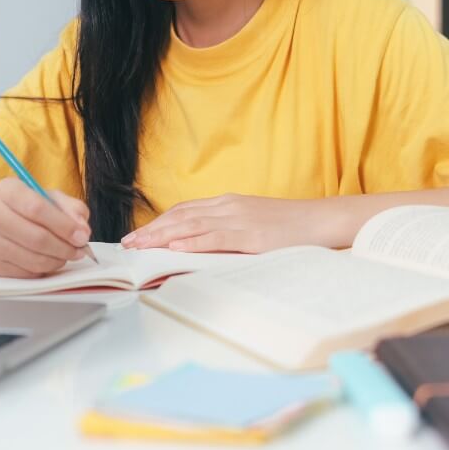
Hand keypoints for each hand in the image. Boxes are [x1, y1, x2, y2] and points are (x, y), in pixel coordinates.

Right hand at [0, 178, 91, 277]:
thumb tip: (83, 230)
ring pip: (33, 259)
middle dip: (65, 247)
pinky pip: (27, 273)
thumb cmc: (23, 208)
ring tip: (68, 255)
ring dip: (58, 260)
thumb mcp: (48, 197)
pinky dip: (45, 269)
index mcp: (7, 191)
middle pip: (37, 238)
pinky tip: (50, 260)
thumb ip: (71, 208)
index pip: (37, 209)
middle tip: (80, 251)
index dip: (64, 226)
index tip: (82, 236)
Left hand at [121, 194, 348, 252]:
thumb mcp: (254, 224)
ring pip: (191, 226)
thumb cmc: (290, 227)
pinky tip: (175, 246)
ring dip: (162, 236)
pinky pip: (215, 237)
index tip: (138, 234)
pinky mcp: (250, 236)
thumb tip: (202, 245)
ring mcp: (239, 219)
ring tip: (140, 246)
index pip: (184, 210)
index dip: (159, 222)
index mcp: (229, 203)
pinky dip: (192, 241)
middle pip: (181, 216)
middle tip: (127, 244)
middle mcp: (229, 207)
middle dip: (151, 230)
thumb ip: (229, 230)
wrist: (320, 221)